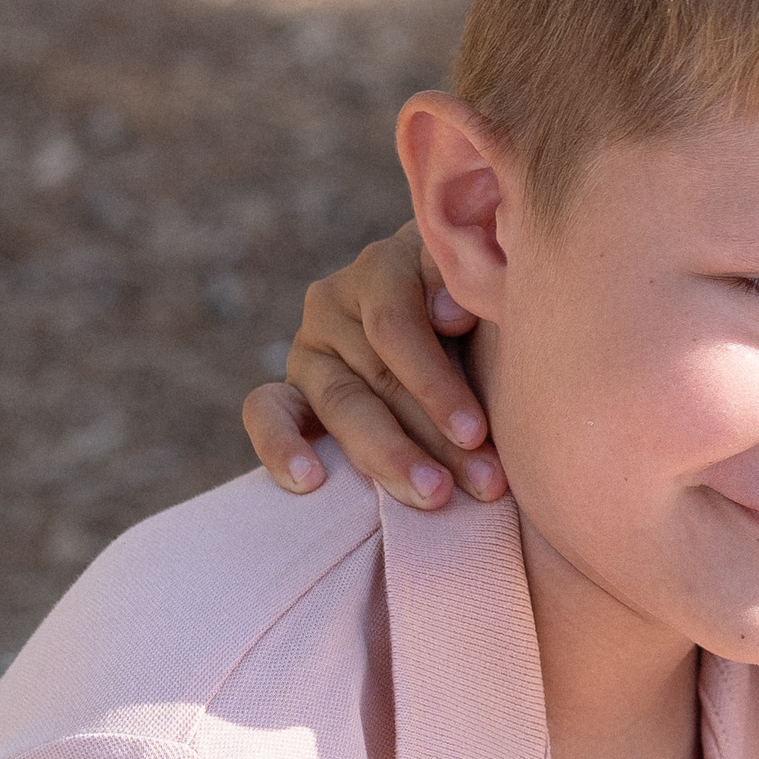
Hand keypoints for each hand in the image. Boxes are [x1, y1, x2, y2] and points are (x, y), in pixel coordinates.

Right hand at [240, 223, 507, 508]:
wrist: (467, 335)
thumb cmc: (492, 318)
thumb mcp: (492, 297)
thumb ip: (474, 292)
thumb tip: (449, 311)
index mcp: (390, 263)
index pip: (397, 325)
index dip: (436, 382)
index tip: (477, 433)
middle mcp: (339, 297)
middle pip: (379, 375)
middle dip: (434, 437)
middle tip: (481, 482)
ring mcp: (311, 345)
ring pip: (341, 404)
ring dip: (389, 456)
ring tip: (434, 496)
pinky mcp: (288, 390)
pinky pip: (266, 412)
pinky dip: (281, 445)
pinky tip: (309, 480)